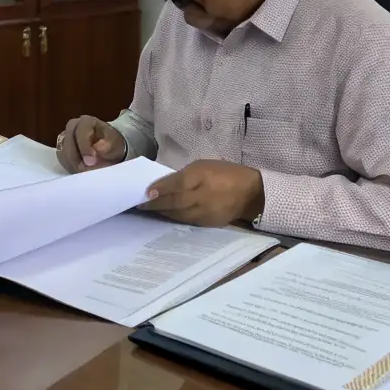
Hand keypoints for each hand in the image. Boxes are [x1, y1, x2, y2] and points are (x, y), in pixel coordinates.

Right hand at [56, 115, 126, 173]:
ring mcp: (65, 138)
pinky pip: (62, 159)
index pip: (81, 131)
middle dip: (77, 158)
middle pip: (67, 142)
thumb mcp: (115, 144)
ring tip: (85, 172)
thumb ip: (108, 146)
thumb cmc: (112, 144)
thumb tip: (98, 147)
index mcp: (86, 122)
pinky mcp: (62, 149)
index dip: (84, 147)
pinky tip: (80, 171)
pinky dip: (70, 167)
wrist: (108, 149)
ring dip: (73, 164)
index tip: (91, 161)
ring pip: (62, 152)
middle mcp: (72, 127)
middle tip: (86, 170)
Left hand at [139, 160, 264, 226]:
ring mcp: (204, 212)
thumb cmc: (224, 173)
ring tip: (148, 210)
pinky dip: (174, 217)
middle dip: (155, 204)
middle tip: (140, 204)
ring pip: (177, 214)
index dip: (160, 189)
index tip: (146, 193)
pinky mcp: (206, 223)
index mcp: (201, 177)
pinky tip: (165, 215)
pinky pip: (186, 220)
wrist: (249, 193)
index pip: (176, 184)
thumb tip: (165, 184)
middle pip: (174, 202)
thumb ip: (185, 175)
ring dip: (162, 212)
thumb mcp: (204, 166)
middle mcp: (201, 196)